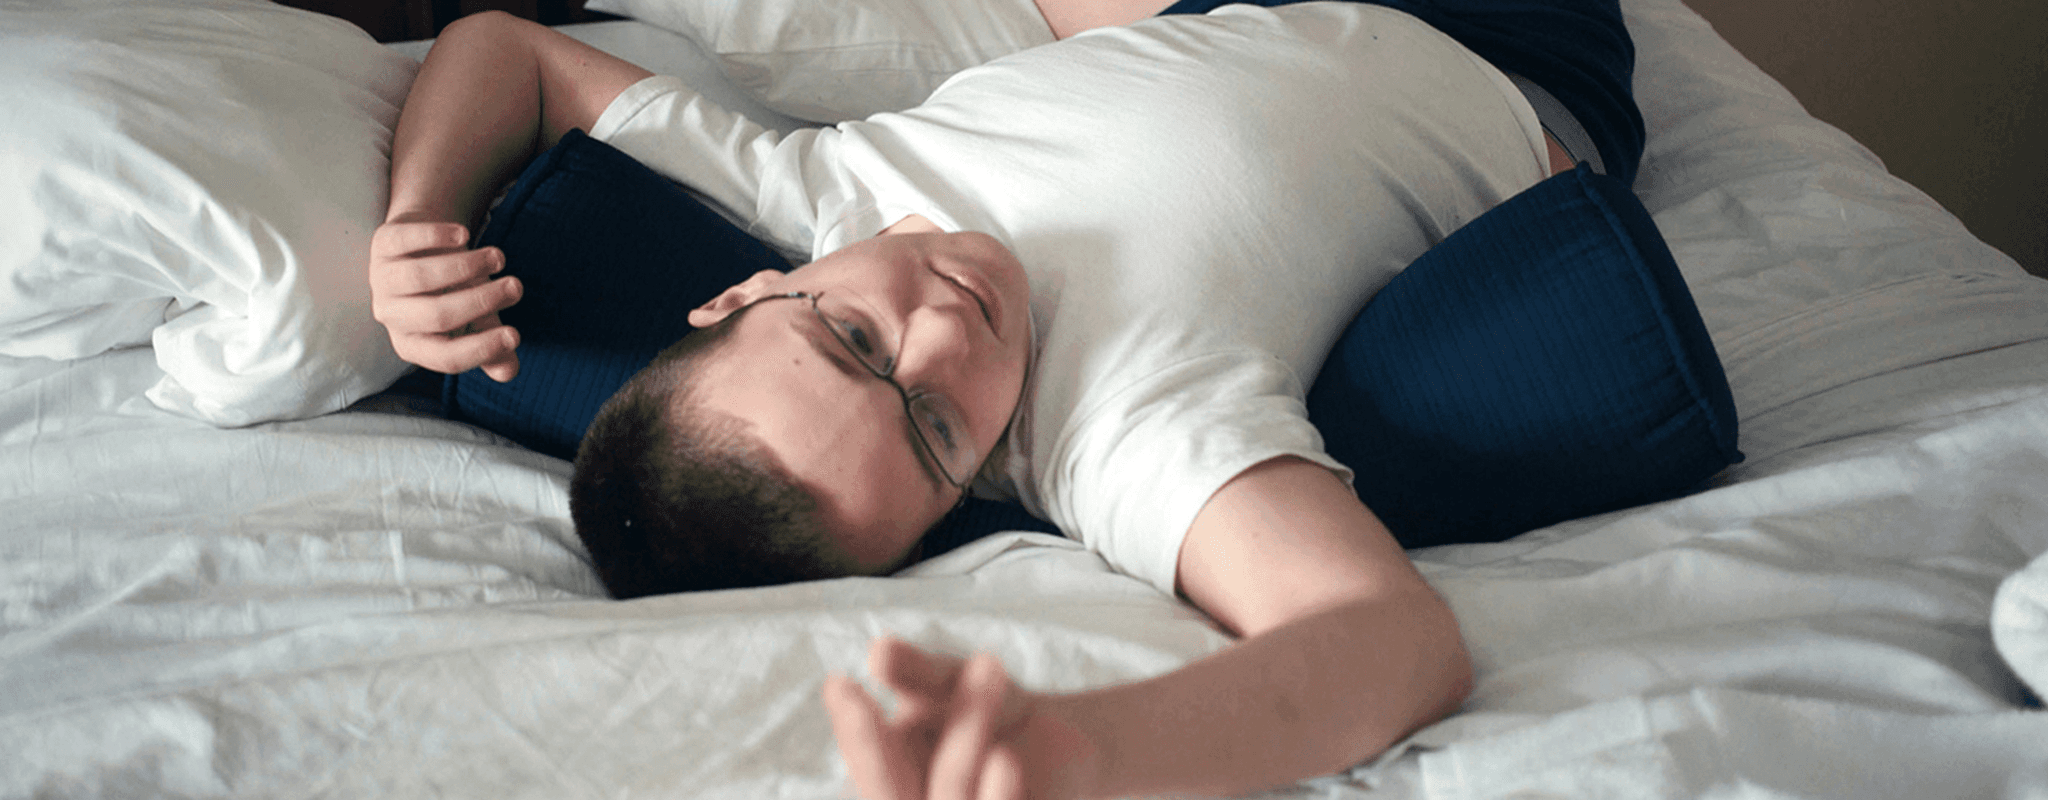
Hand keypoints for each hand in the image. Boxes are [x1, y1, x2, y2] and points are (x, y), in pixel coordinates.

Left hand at [368, 220, 522, 381]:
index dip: (481, 349)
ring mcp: (382, 278)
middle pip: (435, 315)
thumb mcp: (474, 321)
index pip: (446, 356)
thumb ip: (491, 348)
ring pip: (419, 277)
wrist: (423, 246)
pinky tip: (464, 234)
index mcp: (412, 344)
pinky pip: (404, 241)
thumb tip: (507, 372)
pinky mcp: (383, 244)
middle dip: (481, 301)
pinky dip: (435, 236)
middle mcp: (391, 315)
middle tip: (516, 287)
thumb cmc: (452, 291)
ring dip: (465, 266)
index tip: (515, 336)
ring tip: (498, 258)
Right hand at [823, 638, 1097, 799]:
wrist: (1067, 744)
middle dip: (871, 748)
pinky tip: (1006, 757)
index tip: (840, 683)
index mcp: (892, 780)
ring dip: (965, 731)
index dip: (855, 734)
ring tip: (989, 665)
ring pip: (951, 792)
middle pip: (886, 795)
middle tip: (856, 689)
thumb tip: (881, 653)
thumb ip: (918, 673)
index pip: (867, 765)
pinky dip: (999, 793)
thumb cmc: (992, 711)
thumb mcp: (952, 682)